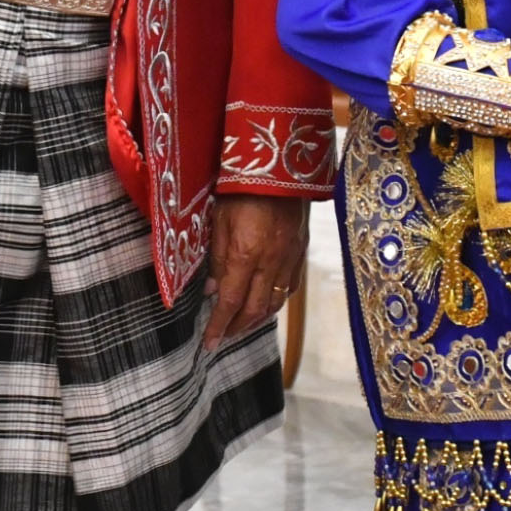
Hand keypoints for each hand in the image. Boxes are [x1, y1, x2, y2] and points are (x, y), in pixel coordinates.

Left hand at [204, 194, 308, 348]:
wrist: (280, 166)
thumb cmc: (241, 188)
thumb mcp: (219, 220)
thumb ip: (217, 258)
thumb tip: (213, 290)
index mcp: (245, 255)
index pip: (230, 302)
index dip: (219, 326)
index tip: (209, 344)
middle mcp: (270, 262)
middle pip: (255, 309)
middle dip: (237, 328)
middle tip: (224, 337)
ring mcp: (289, 258)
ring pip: (276, 302)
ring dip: (258, 319)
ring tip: (243, 325)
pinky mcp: (300, 250)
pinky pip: (290, 286)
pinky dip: (277, 301)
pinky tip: (268, 303)